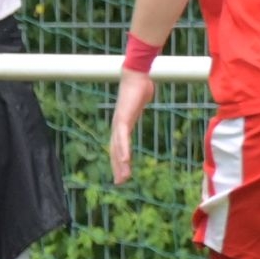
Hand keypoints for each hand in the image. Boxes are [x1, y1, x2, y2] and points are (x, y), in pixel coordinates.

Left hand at [107, 67, 155, 184]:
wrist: (136, 75)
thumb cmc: (140, 87)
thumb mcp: (140, 102)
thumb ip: (140, 105)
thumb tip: (144, 99)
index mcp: (122, 124)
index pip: (118, 146)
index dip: (119, 160)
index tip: (122, 173)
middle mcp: (117, 126)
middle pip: (115, 151)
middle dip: (117, 167)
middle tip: (119, 183)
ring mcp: (119, 123)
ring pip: (117, 148)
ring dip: (120, 164)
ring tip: (122, 178)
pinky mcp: (123, 119)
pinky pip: (123, 138)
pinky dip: (123, 150)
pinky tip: (125, 161)